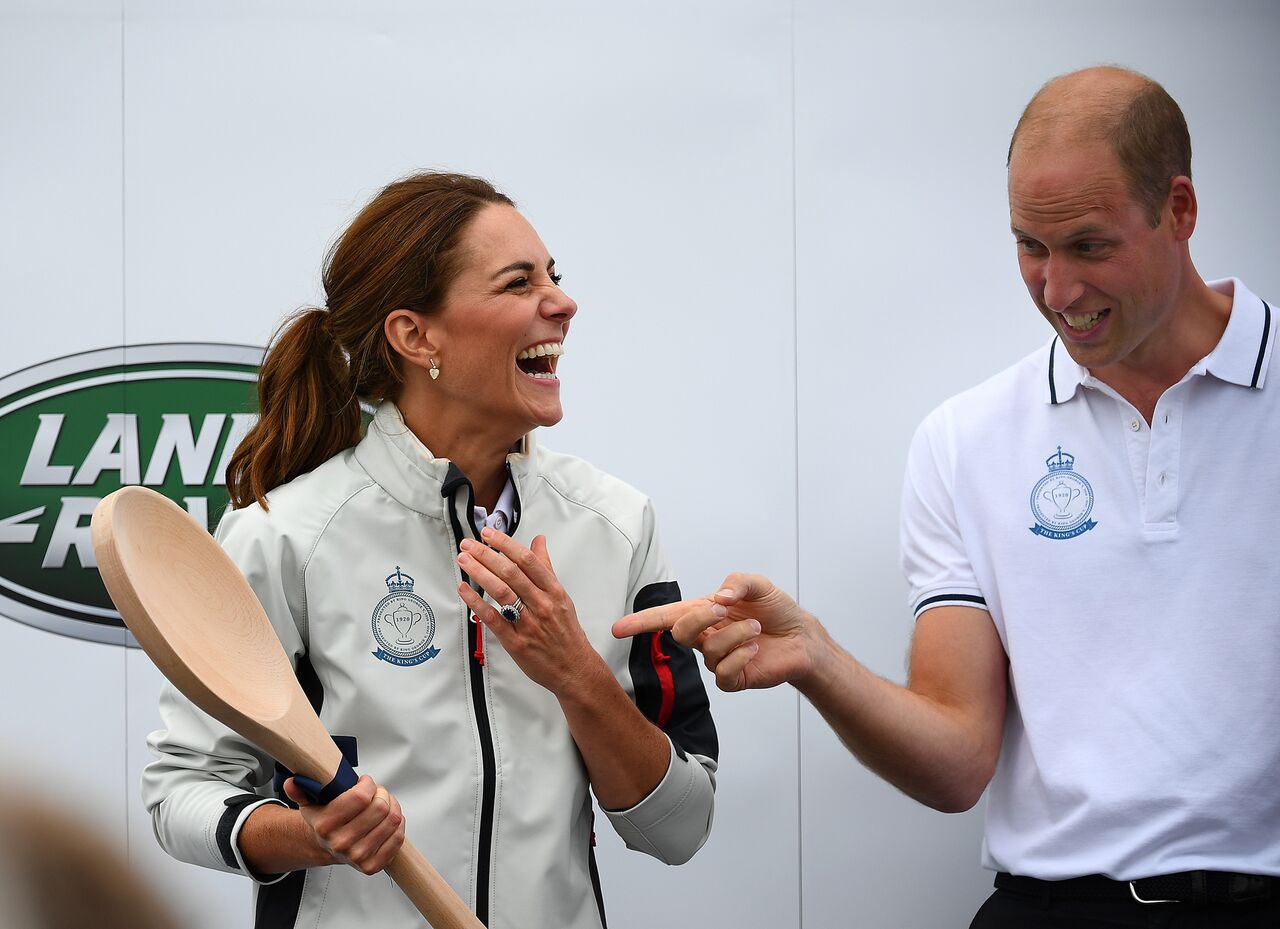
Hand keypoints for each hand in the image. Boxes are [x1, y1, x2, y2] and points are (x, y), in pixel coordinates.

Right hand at [283, 774, 403, 874]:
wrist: (329, 846)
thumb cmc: (326, 820)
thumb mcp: (311, 802)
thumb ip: (301, 789)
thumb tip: (292, 783)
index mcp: (325, 825)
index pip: (360, 797)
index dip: (368, 784)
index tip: (364, 782)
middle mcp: (340, 843)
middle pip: (380, 807)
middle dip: (381, 793)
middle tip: (375, 793)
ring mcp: (357, 856)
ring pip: (392, 819)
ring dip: (392, 806)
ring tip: (382, 804)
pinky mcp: (372, 866)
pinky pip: (397, 838)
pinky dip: (398, 825)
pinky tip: (388, 820)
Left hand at [457, 529, 606, 697]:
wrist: (574, 668)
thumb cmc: (566, 632)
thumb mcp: (561, 596)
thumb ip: (546, 568)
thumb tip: (539, 542)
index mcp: (553, 591)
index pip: (527, 560)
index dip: (506, 544)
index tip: (489, 534)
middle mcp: (542, 605)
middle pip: (511, 573)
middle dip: (486, 555)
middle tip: (469, 544)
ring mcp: (528, 623)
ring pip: (501, 592)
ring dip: (479, 573)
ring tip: (464, 561)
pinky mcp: (516, 642)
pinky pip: (493, 619)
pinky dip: (477, 603)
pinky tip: (465, 590)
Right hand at [611, 572, 817, 691]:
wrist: (802, 637)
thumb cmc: (776, 610)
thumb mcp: (758, 584)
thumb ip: (737, 582)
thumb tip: (719, 597)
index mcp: (703, 612)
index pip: (665, 617)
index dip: (640, 622)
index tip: (618, 628)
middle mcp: (706, 637)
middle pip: (680, 631)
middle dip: (698, 618)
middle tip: (722, 609)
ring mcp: (718, 659)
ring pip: (709, 650)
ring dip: (734, 634)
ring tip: (755, 627)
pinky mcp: (734, 678)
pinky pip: (724, 673)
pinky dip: (740, 656)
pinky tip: (755, 648)